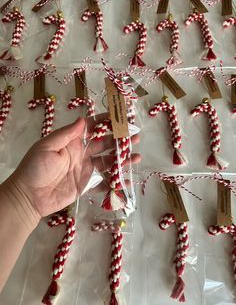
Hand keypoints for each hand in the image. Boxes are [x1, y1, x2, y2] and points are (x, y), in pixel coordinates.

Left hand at [1, 115, 139, 220]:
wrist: (29, 197)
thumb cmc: (35, 168)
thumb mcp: (47, 146)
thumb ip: (66, 134)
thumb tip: (83, 119)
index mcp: (72, 141)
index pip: (92, 128)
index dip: (106, 122)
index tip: (121, 117)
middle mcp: (82, 153)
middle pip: (104, 144)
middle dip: (120, 140)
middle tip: (135, 137)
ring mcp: (85, 169)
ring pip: (108, 162)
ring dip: (122, 158)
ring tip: (137, 156)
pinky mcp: (86, 185)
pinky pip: (103, 182)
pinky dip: (115, 181)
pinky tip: (126, 178)